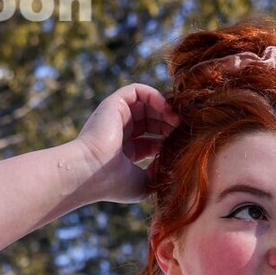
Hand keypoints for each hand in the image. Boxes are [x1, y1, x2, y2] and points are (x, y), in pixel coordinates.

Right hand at [74, 84, 179, 201]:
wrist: (91, 173)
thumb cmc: (114, 183)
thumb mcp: (144, 182)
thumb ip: (160, 171)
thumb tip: (174, 160)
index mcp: (124, 151)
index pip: (152, 140)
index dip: (169, 140)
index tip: (184, 145)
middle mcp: (119, 132)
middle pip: (152, 121)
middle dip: (170, 124)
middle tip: (185, 131)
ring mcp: (115, 117)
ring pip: (147, 104)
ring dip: (166, 110)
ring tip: (178, 121)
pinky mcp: (114, 103)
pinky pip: (138, 91)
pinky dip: (155, 96)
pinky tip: (167, 110)